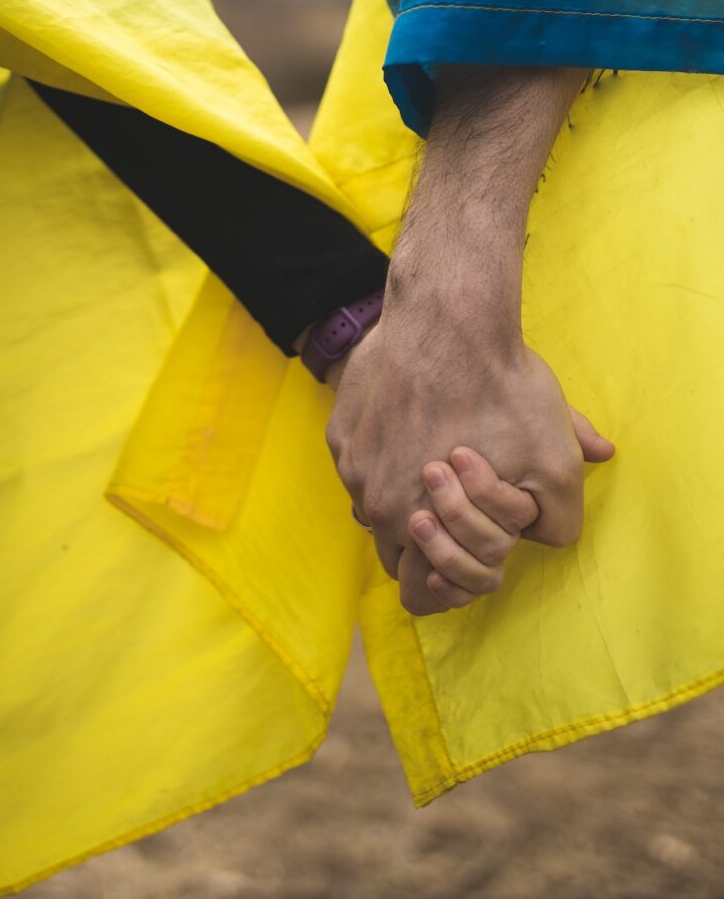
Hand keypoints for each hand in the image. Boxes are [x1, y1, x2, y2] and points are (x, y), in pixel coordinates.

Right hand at [328, 312, 612, 614]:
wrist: (448, 317)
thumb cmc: (500, 391)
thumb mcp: (554, 459)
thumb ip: (560, 515)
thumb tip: (559, 531)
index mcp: (414, 522)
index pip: (418, 583)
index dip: (448, 571)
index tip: (470, 542)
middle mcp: (370, 500)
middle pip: (393, 545)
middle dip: (427, 534)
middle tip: (459, 500)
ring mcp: (349, 462)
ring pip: (372, 500)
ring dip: (402, 491)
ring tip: (437, 458)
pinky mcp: (339, 427)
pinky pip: (359, 459)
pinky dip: (383, 451)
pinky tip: (414, 423)